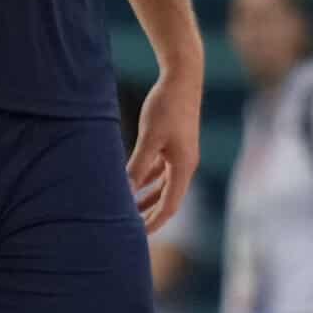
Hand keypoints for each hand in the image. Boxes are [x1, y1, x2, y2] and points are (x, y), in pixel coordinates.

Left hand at [129, 68, 201, 232]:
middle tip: (132, 229)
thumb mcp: (150, 137)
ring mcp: (181, 154)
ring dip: (149, 197)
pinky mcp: (175, 143)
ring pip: (164, 184)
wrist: (183, 76)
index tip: (138, 235)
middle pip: (169, 198)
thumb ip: (139, 165)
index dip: (154, 222)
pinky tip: (134, 182)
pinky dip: (149, 179)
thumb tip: (127, 191)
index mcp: (184, 166)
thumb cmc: (167, 105)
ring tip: (130, 210)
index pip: (170, 205)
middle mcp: (186, 164)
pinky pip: (161, 169)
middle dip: (151, 214)